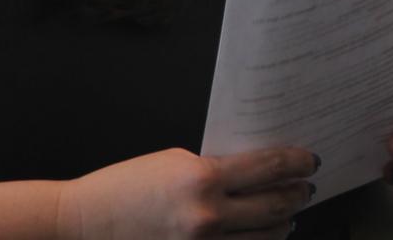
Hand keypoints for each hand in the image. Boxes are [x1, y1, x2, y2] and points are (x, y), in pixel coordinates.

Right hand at [56, 145, 317, 238]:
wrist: (82, 226)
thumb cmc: (124, 189)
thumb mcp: (173, 163)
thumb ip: (215, 169)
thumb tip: (253, 172)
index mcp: (201, 179)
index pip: (268, 168)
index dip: (296, 162)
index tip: (309, 160)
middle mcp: (206, 217)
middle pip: (274, 206)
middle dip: (296, 194)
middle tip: (306, 186)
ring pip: (264, 239)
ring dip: (282, 224)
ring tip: (288, 214)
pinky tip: (262, 237)